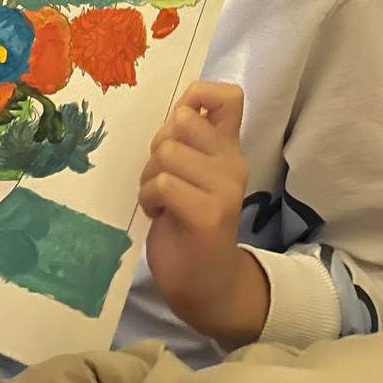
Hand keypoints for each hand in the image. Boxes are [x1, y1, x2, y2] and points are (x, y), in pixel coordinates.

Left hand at [139, 82, 264, 346]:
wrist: (206, 285)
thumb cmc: (186, 222)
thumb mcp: (188, 172)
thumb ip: (186, 140)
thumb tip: (178, 106)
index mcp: (228, 148)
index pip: (228, 96)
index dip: (197, 96)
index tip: (179, 126)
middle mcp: (233, 163)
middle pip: (181, 121)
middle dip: (159, 146)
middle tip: (162, 176)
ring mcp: (225, 189)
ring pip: (168, 152)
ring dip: (149, 176)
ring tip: (159, 199)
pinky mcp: (209, 214)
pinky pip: (164, 183)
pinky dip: (149, 198)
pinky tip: (158, 214)